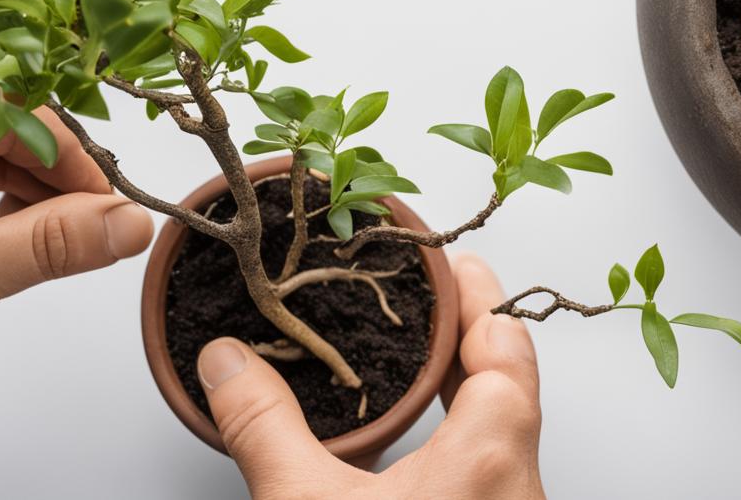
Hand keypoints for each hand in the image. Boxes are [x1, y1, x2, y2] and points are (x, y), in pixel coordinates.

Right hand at [196, 254, 544, 498]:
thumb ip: (264, 427)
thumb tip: (225, 360)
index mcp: (488, 460)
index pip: (507, 350)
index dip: (482, 298)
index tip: (459, 263)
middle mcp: (515, 487)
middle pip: (513, 384)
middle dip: (475, 333)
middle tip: (443, 296)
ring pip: (504, 431)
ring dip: (471, 386)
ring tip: (430, 353)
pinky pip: (488, 468)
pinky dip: (459, 432)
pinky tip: (419, 440)